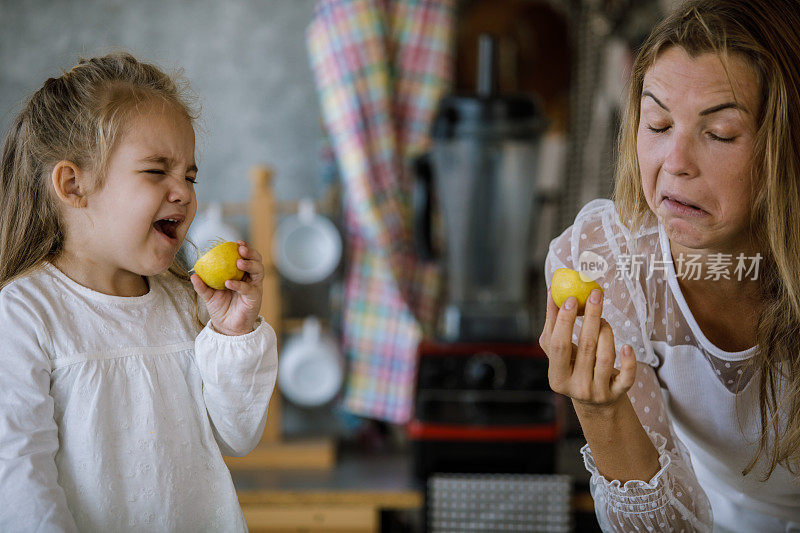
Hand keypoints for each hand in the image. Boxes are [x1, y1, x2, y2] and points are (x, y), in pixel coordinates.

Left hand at [191, 240, 263, 335]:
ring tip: (239, 262)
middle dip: (251, 252)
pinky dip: (239, 284)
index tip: (236, 242)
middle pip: (257, 260)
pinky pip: (249, 289)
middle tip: (240, 249)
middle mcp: (250, 279)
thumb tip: (193, 275)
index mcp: (242, 274)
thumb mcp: (209, 295)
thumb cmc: (221, 308)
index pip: (247, 257)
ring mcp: (255, 288)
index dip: (245, 248)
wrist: (226, 327)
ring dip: (250, 264)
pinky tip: (229, 282)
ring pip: (259, 271)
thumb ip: (202, 285)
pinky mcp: (254, 298)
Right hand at [538, 288, 636, 410]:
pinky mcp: (617, 394)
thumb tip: (551, 293)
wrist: (595, 401)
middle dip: (591, 318)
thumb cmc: (574, 369)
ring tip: (604, 320)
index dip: (564, 321)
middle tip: (595, 295)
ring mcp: (598, 392)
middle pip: (585, 348)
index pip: (558, 346)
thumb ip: (554, 325)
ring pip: (606, 357)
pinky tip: (627, 347)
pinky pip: (626, 376)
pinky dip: (629, 361)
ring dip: (607, 332)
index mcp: (557, 377)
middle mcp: (577, 387)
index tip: (571, 299)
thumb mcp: (559, 353)